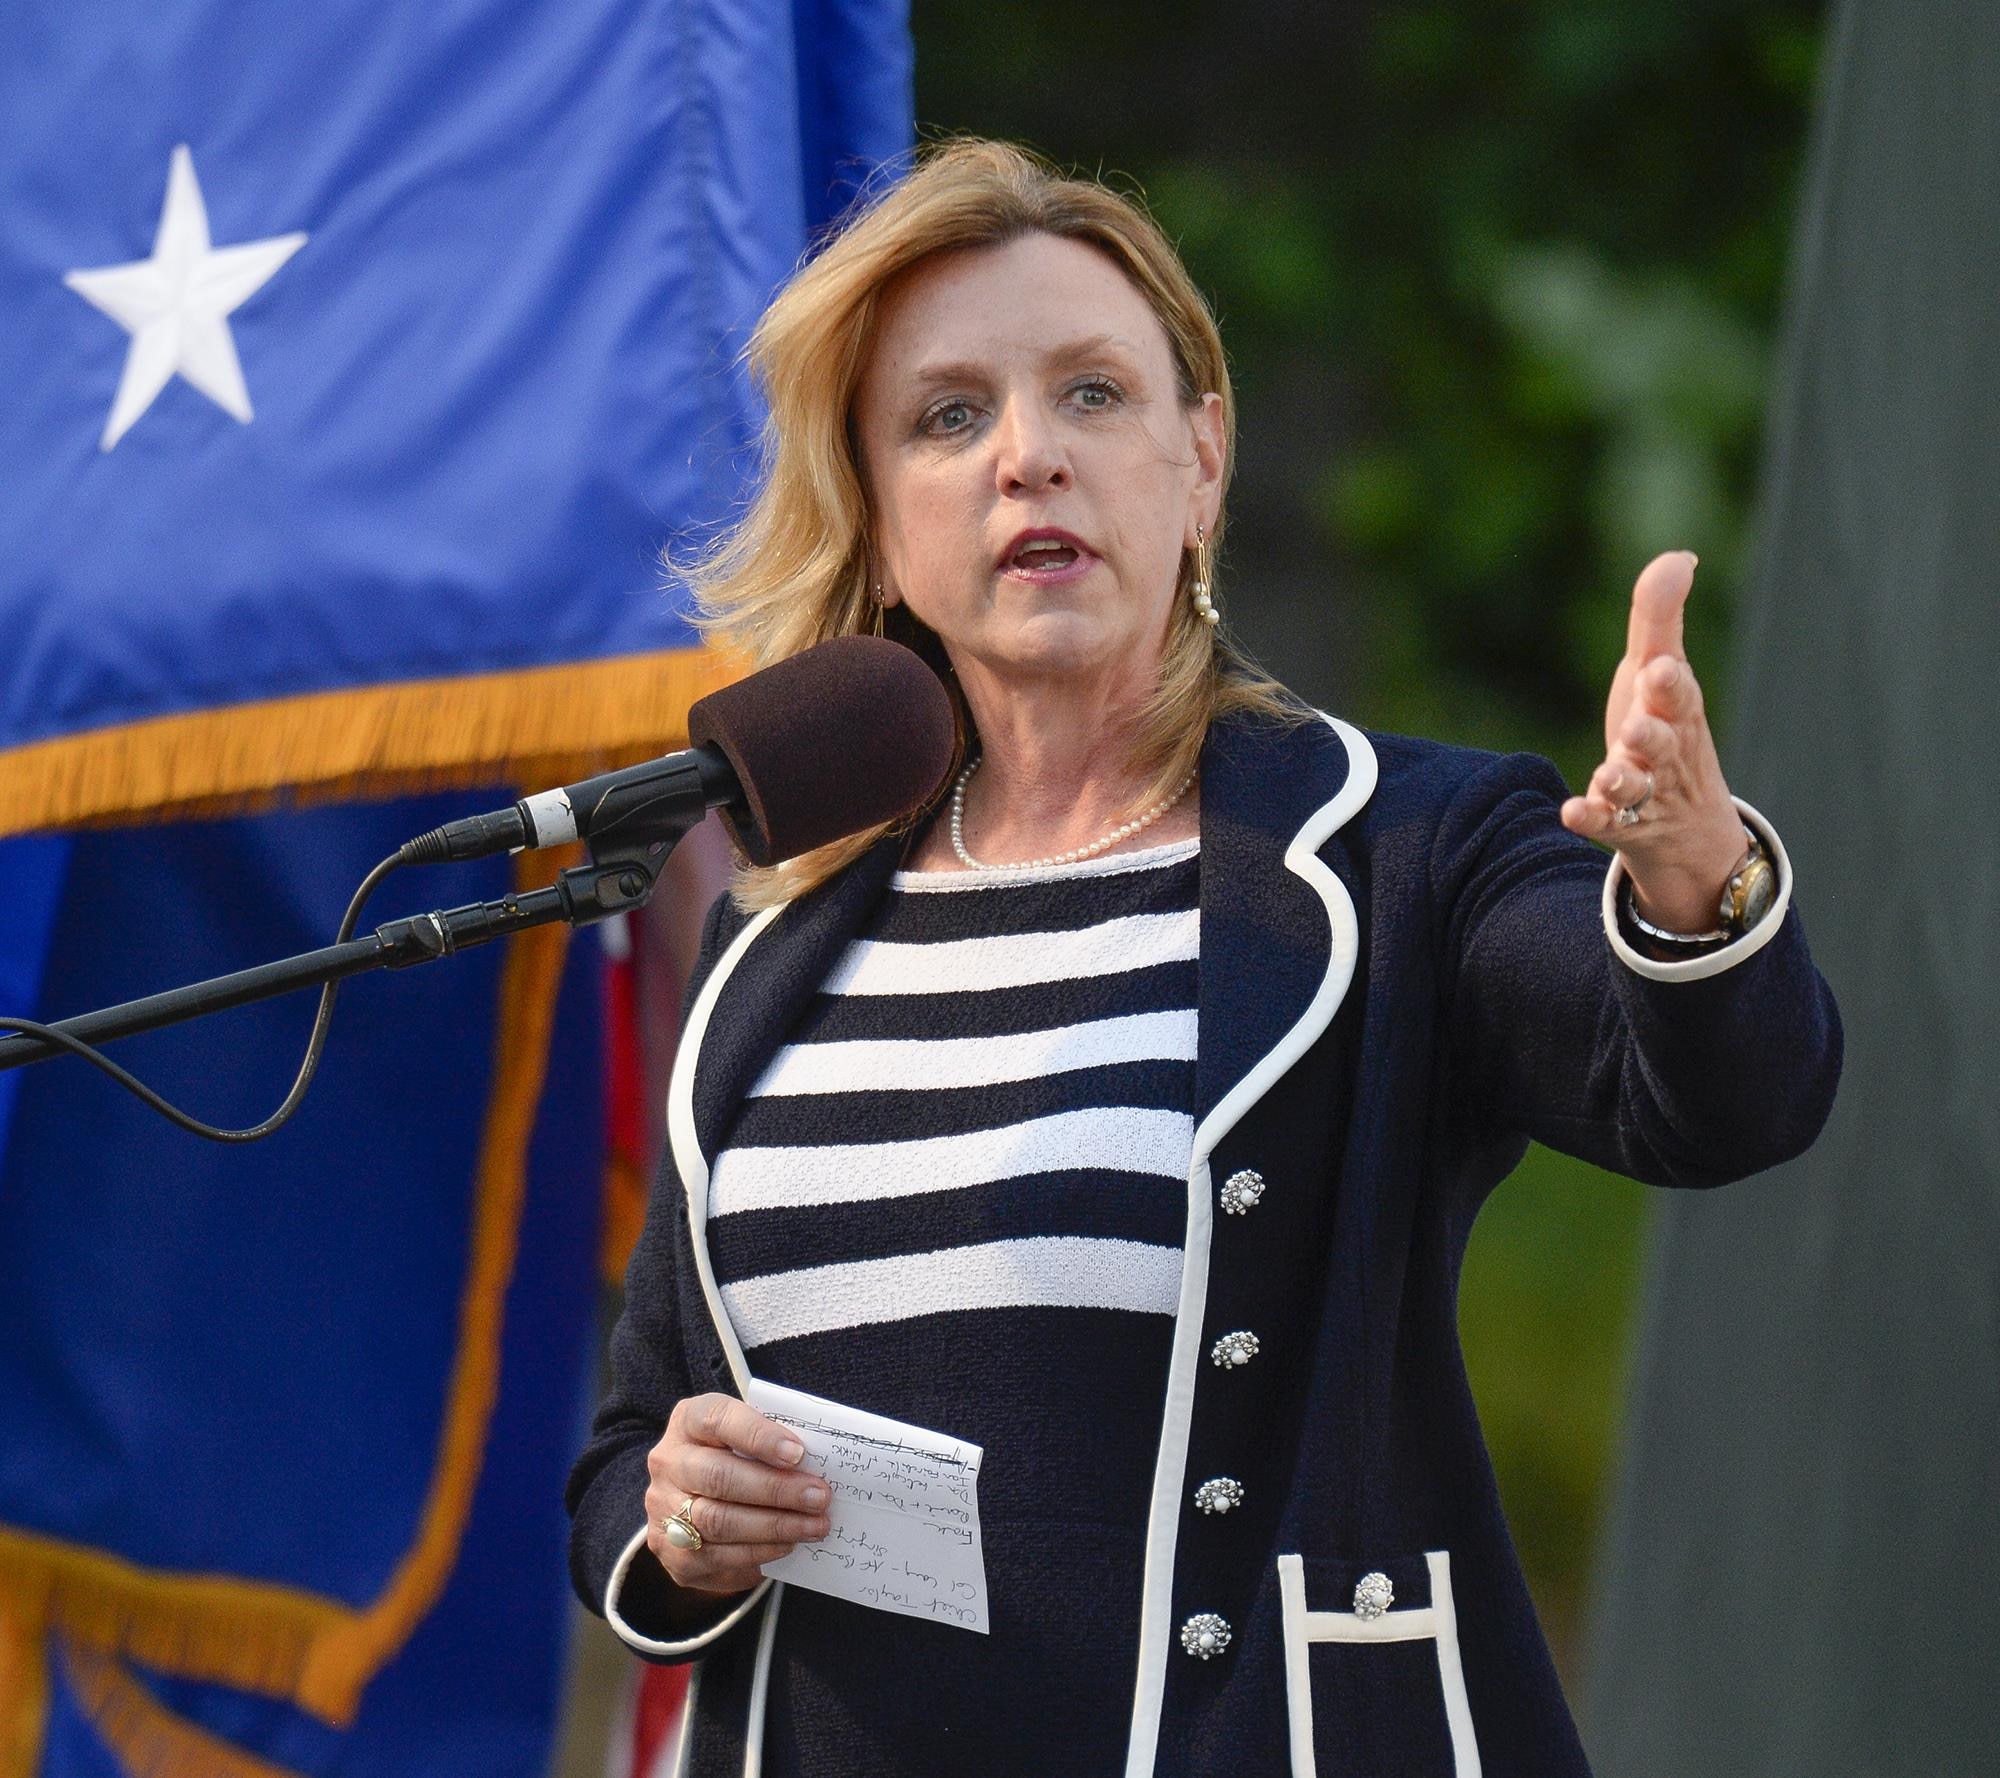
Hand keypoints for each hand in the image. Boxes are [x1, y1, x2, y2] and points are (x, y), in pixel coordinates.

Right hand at [644, 1393, 830, 1596]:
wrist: (695, 1499)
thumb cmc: (735, 1456)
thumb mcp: (747, 1436)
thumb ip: (772, 1441)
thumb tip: (819, 1463)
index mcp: (689, 1421)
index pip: (718, 1420)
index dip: (759, 1436)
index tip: (798, 1453)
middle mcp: (669, 1462)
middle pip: (719, 1477)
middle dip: (776, 1489)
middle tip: (819, 1497)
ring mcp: (663, 1509)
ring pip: (719, 1521)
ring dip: (775, 1526)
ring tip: (814, 1526)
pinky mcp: (671, 1552)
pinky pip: (718, 1556)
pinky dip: (759, 1552)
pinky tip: (788, 1544)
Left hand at [1560, 551, 1746, 931]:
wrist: (1688, 827)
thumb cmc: (1668, 730)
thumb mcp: (1663, 674)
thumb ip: (1661, 618)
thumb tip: (1678, 558)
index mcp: (1676, 710)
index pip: (1678, 694)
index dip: (1670, 682)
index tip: (1661, 667)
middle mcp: (1663, 751)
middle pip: (1661, 742)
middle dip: (1652, 732)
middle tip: (1638, 725)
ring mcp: (1643, 790)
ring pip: (1635, 786)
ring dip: (1621, 778)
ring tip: (1608, 771)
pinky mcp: (1619, 822)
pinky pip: (1605, 821)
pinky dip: (1591, 816)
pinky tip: (1571, 811)